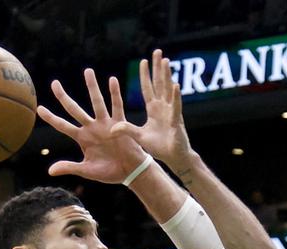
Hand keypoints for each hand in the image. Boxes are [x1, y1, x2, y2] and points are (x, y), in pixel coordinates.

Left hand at [36, 68, 146, 182]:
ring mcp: (106, 124)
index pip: (63, 126)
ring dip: (92, 87)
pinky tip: (112, 80)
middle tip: (54, 84)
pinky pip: (117, 107)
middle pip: (74, 109)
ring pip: (97, 103)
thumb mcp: (87, 170)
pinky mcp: (120, 125)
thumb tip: (50, 171)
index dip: (51, 118)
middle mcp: (92, 128)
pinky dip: (115, 94)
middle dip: (63, 97)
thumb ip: (70, 167)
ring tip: (88, 71)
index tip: (39, 109)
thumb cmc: (110, 172)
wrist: (131, 173)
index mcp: (82, 138)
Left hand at [110, 49, 195, 171]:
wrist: (174, 158)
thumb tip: (110, 128)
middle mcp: (163, 107)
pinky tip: (175, 85)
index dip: (146, 75)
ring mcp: (171, 113)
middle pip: (160, 84)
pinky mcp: (176, 122)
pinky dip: (176, 97)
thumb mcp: (139, 137)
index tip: (144, 61)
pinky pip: (176, 107)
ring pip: (169, 90)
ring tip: (165, 61)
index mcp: (154, 110)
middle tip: (157, 52)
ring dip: (167, 76)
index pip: (148, 88)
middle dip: (158, 68)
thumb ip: (126, 130)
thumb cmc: (159, 147)